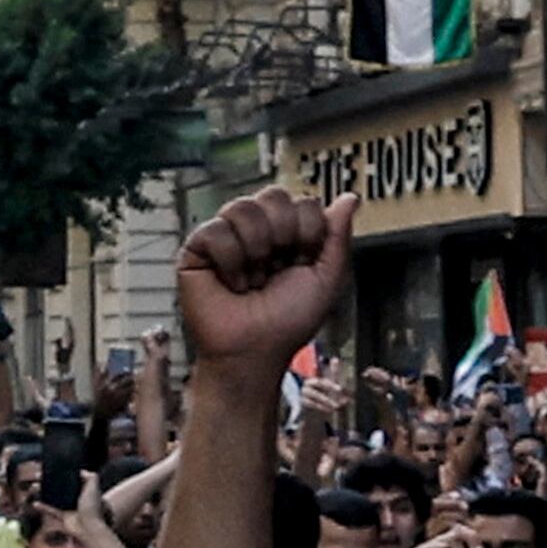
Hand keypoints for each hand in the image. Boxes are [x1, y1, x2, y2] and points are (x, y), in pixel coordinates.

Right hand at [174, 188, 357, 379]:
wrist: (254, 351)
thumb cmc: (287, 322)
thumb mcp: (326, 279)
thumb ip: (338, 236)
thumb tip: (349, 198)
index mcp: (288, 234)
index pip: (302, 203)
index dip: (307, 233)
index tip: (301, 265)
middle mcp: (257, 230)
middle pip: (273, 196)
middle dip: (282, 236)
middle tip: (276, 269)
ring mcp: (226, 237)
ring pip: (242, 207)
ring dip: (255, 250)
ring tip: (252, 278)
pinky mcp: (196, 249)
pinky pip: (214, 229)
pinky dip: (228, 261)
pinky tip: (231, 282)